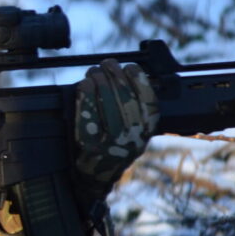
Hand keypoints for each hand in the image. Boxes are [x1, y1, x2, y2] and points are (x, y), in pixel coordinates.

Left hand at [74, 59, 158, 213]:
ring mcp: (112, 143)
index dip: (140, 81)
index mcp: (148, 130)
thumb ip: (137, 105)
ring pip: (109, 107)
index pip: (149, 102)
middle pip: (128, 101)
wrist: (98, 171)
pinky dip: (87, 97)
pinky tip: (85, 84)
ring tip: (94, 71)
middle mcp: (134, 138)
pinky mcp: (91, 144)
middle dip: (116, 77)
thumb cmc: (116, 140)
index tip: (130, 66)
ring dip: (101, 83)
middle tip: (107, 63)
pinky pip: (89, 117)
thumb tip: (129, 71)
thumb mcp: (135, 127)